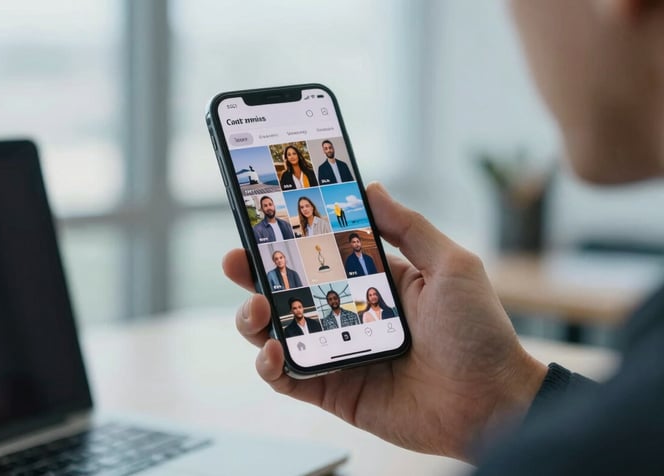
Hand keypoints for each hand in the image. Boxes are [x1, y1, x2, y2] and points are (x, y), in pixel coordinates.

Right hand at [223, 182, 546, 462]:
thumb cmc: (480, 332)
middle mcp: (350, 314)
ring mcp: (338, 353)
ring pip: (279, 332)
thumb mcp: (451, 265)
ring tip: (256, 308)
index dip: (287, 241)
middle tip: (235, 262)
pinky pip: (289, 379)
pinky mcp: (334, 391)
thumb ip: (408, 227)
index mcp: (373, 281)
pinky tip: (272, 352)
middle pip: (288, 292)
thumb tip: (370, 188)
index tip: (261, 222)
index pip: (319, 255)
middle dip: (255, 276)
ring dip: (254, 319)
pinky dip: (270, 366)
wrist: (493, 402)